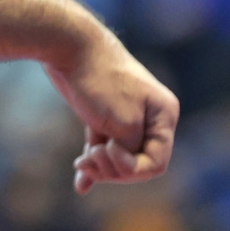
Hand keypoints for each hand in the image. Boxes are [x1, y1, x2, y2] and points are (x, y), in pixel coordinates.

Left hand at [43, 36, 179, 193]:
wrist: (67, 45)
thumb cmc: (98, 81)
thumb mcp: (121, 123)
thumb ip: (130, 149)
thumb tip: (128, 165)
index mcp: (164, 115)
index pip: (156, 162)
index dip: (131, 168)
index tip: (105, 151)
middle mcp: (150, 116)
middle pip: (137, 162)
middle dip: (112, 168)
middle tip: (87, 159)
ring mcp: (125, 115)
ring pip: (117, 156)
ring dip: (99, 167)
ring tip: (81, 163)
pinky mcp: (101, 113)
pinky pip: (101, 146)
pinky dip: (92, 163)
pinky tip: (80, 185)